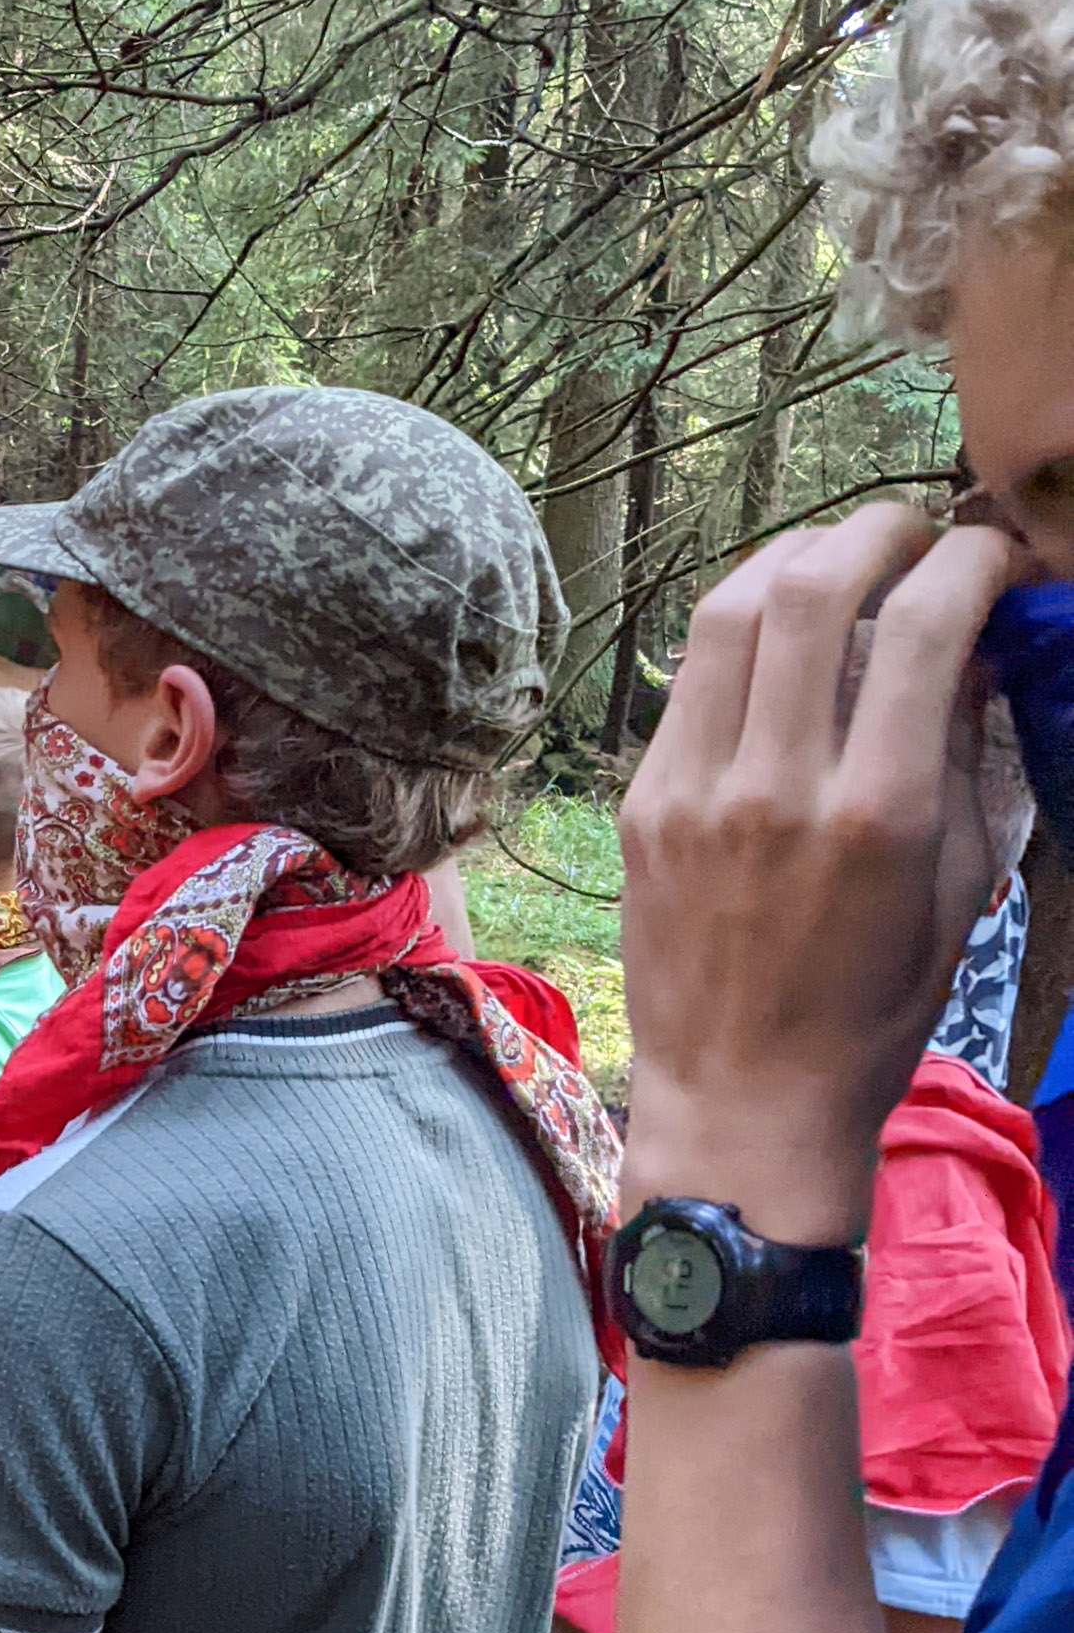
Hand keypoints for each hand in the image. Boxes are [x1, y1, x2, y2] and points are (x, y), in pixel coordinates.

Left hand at [619, 508, 1013, 1241]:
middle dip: (877, 529)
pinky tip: (774, 635)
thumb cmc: (872, 1012)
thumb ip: (964, 757)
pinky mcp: (641, 804)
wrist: (743, 1103)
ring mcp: (694, 791)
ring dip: (794, 556)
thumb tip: (970, 646)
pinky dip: (738, 631)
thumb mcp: (959, 891)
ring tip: (840, 559)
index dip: (970, 558)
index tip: (992, 554)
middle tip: (914, 535)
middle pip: (812, 583)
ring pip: (729, 609)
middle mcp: (776, 787)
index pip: (925, 625)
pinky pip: (688, 680)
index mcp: (877, 814)